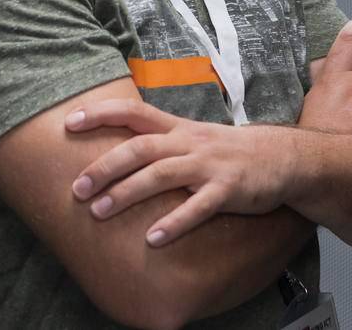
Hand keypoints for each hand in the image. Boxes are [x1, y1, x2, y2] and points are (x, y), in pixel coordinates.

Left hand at [65, 99, 301, 246]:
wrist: (283, 157)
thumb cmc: (229, 151)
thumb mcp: (193, 138)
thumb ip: (159, 142)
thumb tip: (115, 151)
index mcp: (178, 128)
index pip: (134, 112)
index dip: (101, 113)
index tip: (69, 122)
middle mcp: (189, 142)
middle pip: (140, 148)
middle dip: (105, 167)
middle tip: (77, 189)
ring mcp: (209, 165)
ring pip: (162, 174)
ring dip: (127, 193)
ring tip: (99, 212)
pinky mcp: (228, 189)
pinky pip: (198, 207)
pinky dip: (174, 223)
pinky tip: (153, 239)